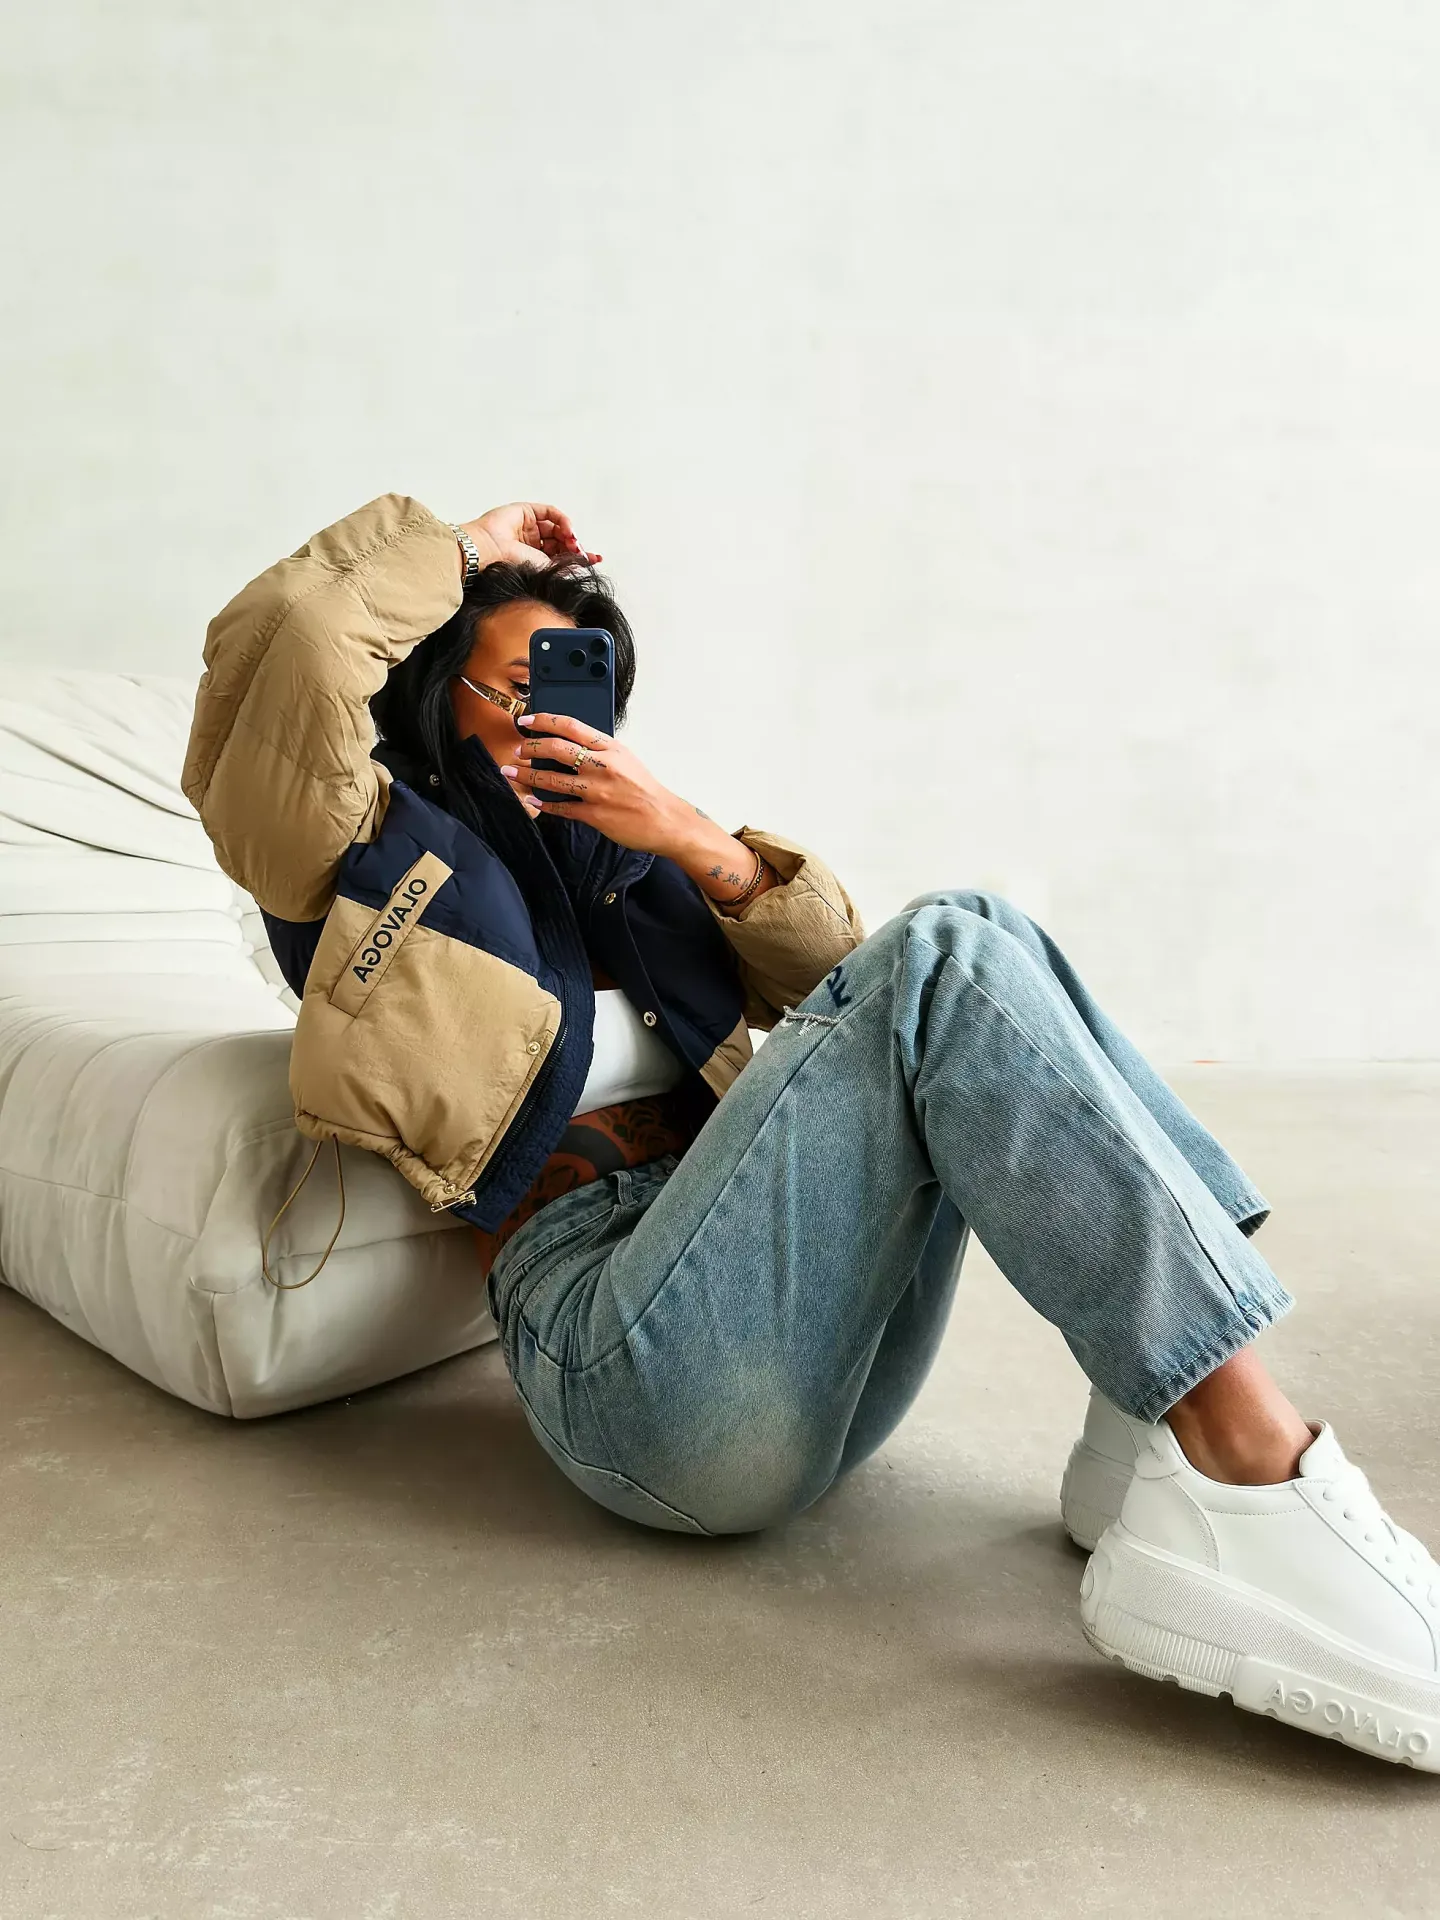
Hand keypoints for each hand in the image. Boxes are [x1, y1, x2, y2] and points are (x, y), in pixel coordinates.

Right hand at [456, 503, 601, 572]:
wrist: (489, 553)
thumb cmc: (509, 565)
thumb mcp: (544, 569)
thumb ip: (563, 566)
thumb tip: (583, 564)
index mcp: (533, 558)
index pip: (561, 555)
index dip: (579, 556)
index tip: (597, 560)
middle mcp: (530, 542)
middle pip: (561, 540)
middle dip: (575, 546)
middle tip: (583, 553)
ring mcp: (528, 526)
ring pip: (557, 526)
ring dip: (569, 534)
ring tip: (573, 544)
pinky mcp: (525, 511)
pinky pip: (550, 512)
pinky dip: (562, 520)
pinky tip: (567, 531)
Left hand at [503, 713, 684, 850]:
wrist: (665, 819)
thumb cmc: (646, 790)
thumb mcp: (626, 759)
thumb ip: (600, 751)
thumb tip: (571, 745)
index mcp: (610, 748)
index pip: (571, 726)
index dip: (544, 721)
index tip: (526, 720)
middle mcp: (602, 766)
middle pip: (557, 749)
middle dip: (530, 747)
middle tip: (517, 749)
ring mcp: (597, 791)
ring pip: (552, 779)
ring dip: (527, 775)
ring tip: (512, 772)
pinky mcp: (594, 814)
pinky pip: (562, 807)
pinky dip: (544, 803)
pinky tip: (533, 799)